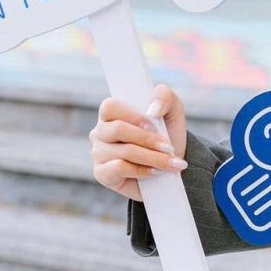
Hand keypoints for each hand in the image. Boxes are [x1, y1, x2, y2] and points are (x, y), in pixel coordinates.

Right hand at [89, 85, 188, 201]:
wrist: (170, 166)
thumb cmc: (167, 134)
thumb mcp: (172, 110)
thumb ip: (164, 96)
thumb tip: (152, 110)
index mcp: (112, 113)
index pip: (110, 106)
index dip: (132, 115)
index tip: (153, 124)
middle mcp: (101, 132)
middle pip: (118, 130)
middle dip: (149, 140)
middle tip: (169, 148)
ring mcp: (98, 153)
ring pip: (124, 152)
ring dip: (153, 158)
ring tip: (171, 163)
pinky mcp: (102, 174)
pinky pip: (119, 169)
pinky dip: (143, 170)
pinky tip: (156, 172)